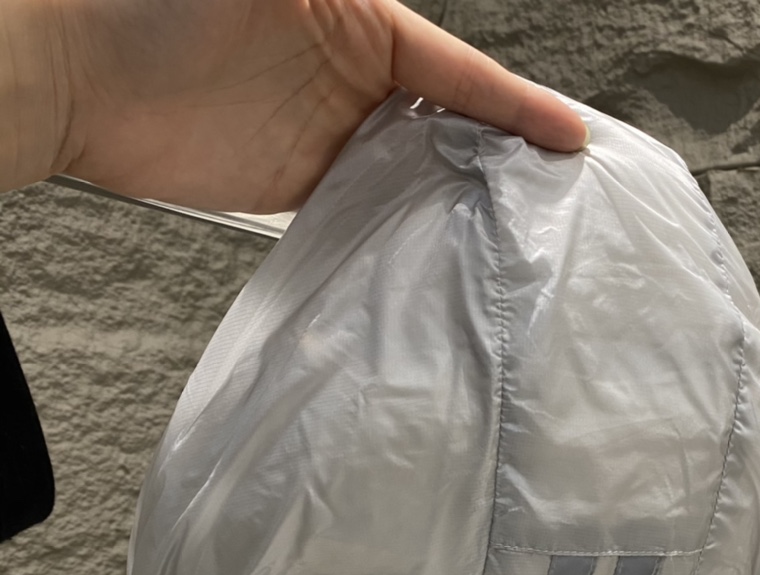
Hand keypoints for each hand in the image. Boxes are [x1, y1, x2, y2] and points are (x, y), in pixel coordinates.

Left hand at [0, 0, 587, 211]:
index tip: (568, 136)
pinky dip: (402, 225)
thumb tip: (393, 2)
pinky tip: (435, 248)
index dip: (515, 105)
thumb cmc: (157, 0)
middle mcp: (355, 80)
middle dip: (500, 155)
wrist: (74, 73)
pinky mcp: (299, 184)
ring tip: (510, 235)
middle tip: (552, 200)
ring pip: (415, 170)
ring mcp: (329, 136)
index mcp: (363, 22)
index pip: (459, 71)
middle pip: (449, 122)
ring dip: (458, 197)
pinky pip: (367, 208)